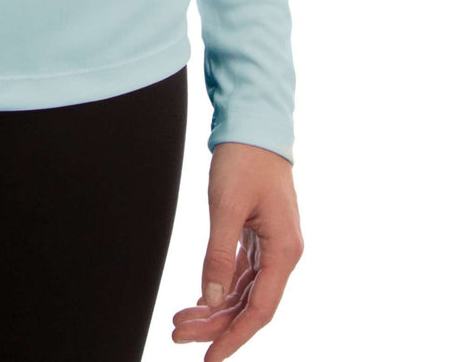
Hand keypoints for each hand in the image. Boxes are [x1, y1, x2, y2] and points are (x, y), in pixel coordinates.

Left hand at [171, 141, 303, 358]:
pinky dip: (221, 286)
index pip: (260, 310)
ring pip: (244, 290)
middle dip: (215, 324)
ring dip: (215, 307)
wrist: (253, 124)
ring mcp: (272, 245)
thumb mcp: (225, 207)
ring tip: (180, 319)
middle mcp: (283, 253)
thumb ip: (219, 255)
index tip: (209, 358)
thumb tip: (212, 299)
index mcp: (284, 251)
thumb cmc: (243, 159)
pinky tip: (200, 297)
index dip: (234, 337)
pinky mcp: (259, 235)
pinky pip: (242, 272)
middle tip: (177, 333)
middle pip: (249, 304)